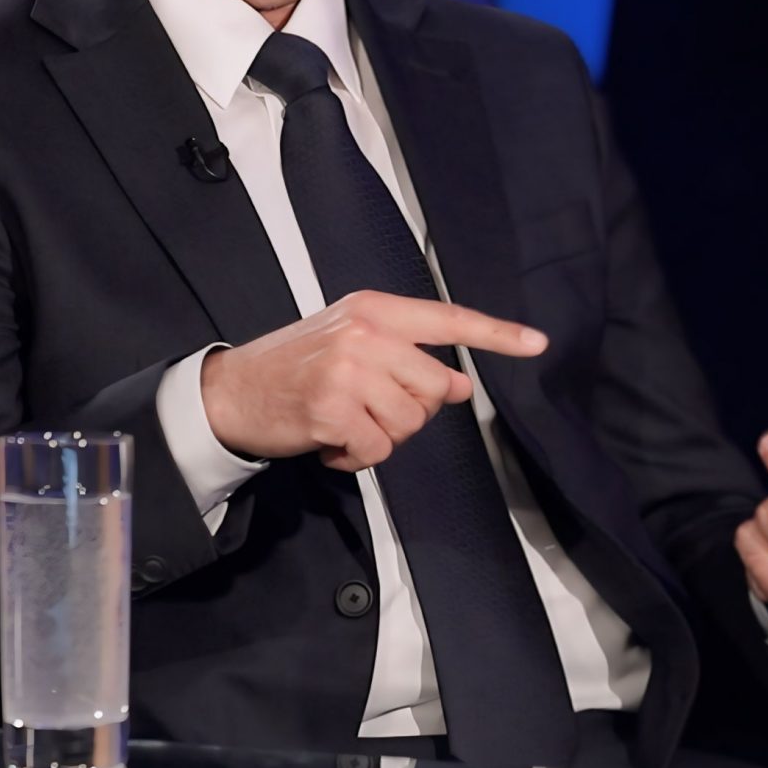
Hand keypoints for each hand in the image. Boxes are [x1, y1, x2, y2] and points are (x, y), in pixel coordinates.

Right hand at [199, 290, 546, 467]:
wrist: (231, 391)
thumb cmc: (295, 367)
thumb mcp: (353, 346)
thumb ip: (406, 358)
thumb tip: (460, 386)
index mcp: (375, 309)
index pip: (448, 320)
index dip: (496, 335)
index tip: (537, 343)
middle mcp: (367, 334)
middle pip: (435, 388)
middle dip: (409, 411)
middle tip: (367, 409)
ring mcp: (349, 370)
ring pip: (410, 423)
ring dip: (381, 437)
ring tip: (344, 423)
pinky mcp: (333, 409)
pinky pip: (378, 451)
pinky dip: (356, 458)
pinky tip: (329, 442)